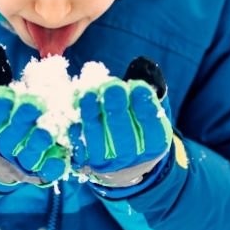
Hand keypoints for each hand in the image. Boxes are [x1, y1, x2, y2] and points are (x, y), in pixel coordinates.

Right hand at [0, 42, 68, 189]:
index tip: (6, 96)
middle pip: (8, 137)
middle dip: (20, 121)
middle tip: (33, 105)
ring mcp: (15, 162)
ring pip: (24, 155)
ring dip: (35, 143)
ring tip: (46, 130)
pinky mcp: (33, 173)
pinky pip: (41, 172)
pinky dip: (49, 167)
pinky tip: (59, 158)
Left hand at [70, 57, 172, 189]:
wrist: (126, 163)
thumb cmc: (139, 126)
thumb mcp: (151, 109)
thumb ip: (147, 91)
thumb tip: (142, 64)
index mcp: (155, 144)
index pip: (152, 127)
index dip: (144, 106)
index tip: (137, 86)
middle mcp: (134, 159)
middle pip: (125, 137)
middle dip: (117, 109)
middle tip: (111, 87)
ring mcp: (109, 164)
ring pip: (100, 144)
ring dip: (92, 117)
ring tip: (88, 94)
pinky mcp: (87, 165)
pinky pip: (80, 149)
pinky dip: (75, 130)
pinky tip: (74, 111)